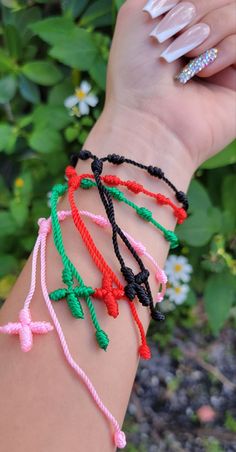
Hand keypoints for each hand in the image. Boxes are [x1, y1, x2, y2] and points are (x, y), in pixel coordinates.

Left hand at [101, 0, 235, 168]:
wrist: (148, 122)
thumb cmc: (135, 74)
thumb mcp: (136, 15)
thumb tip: (189, 1)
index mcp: (181, 24)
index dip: (187, 2)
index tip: (164, 23)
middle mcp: (205, 39)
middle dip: (196, 11)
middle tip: (175, 44)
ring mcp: (225, 59)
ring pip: (235, 13)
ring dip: (209, 30)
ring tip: (189, 60)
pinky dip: (225, 50)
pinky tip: (204, 73)